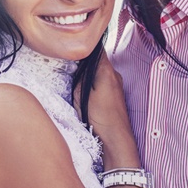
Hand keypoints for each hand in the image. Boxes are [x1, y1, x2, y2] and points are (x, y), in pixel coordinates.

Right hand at [75, 53, 152, 187]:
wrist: (117, 140)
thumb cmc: (101, 118)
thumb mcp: (82, 97)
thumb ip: (79, 79)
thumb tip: (76, 67)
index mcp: (107, 71)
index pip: (97, 50)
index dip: (85, 47)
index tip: (74, 46)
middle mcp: (114, 75)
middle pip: (98, 61)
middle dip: (84, 62)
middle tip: (70, 65)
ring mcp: (116, 85)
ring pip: (100, 72)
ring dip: (89, 74)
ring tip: (77, 80)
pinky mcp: (115, 95)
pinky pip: (103, 82)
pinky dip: (94, 84)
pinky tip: (86, 93)